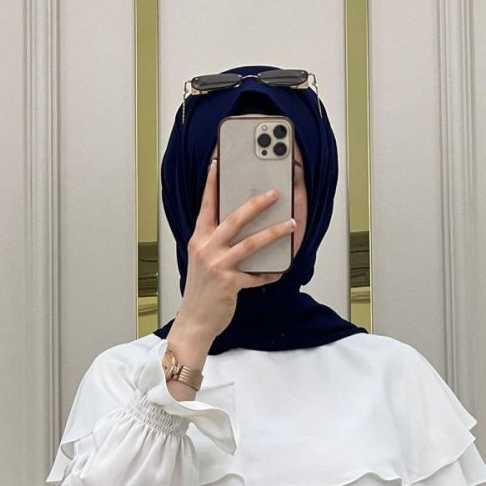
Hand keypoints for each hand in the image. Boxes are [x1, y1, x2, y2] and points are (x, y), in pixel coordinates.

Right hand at [175, 155, 295, 341]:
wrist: (194, 321)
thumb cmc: (201, 291)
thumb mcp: (202, 261)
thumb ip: (216, 244)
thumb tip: (241, 230)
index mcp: (198, 240)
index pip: (206, 206)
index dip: (211, 184)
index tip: (218, 164)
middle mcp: (206, 249)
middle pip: (234, 219)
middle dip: (256, 203)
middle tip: (274, 193)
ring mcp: (217, 266)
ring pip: (251, 243)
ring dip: (274, 232)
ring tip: (291, 224)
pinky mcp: (229, 283)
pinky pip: (256, 275)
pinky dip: (270, 273)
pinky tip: (280, 270)